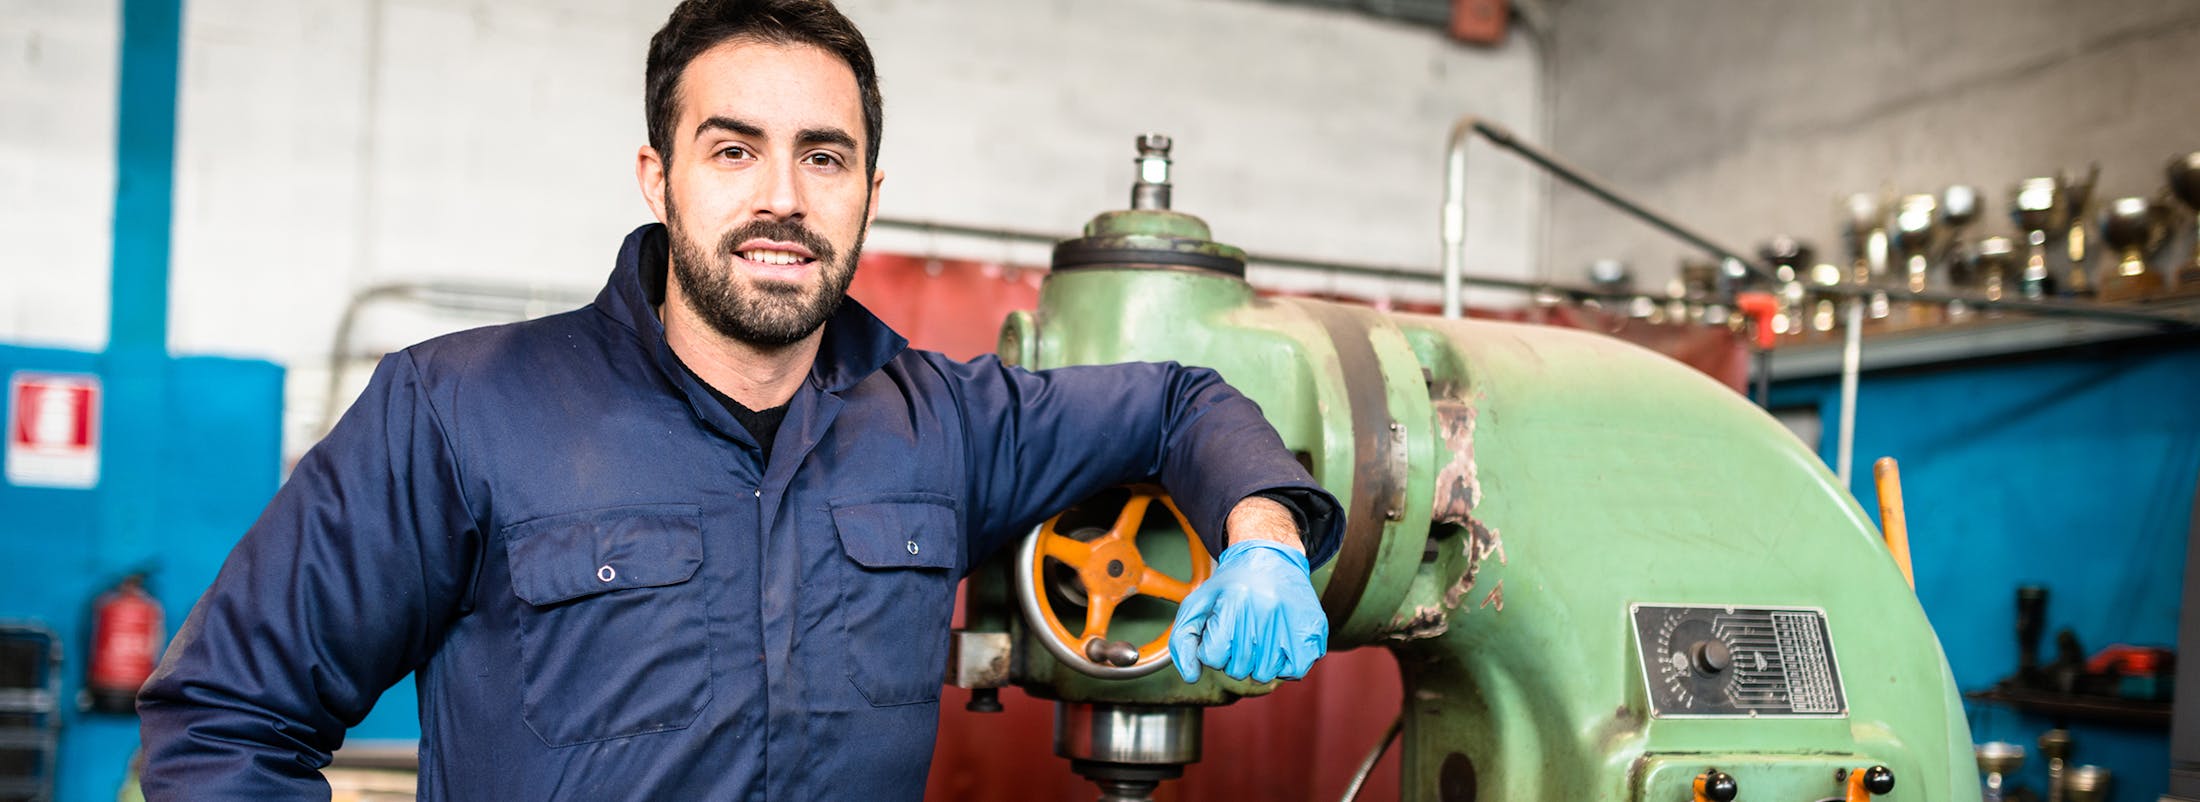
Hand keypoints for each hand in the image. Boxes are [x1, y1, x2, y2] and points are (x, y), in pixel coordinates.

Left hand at [1167, 540, 1327, 682]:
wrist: (1272, 558)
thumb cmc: (1232, 584)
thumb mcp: (1198, 603)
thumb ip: (1183, 640)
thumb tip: (1191, 676)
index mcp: (1234, 603)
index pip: (1212, 657)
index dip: (1212, 647)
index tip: (1221, 628)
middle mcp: (1265, 612)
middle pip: (1238, 669)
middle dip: (1234, 655)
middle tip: (1242, 629)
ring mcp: (1292, 622)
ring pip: (1265, 675)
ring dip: (1258, 662)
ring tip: (1260, 634)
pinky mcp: (1314, 632)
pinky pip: (1294, 672)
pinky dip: (1285, 665)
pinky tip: (1280, 643)